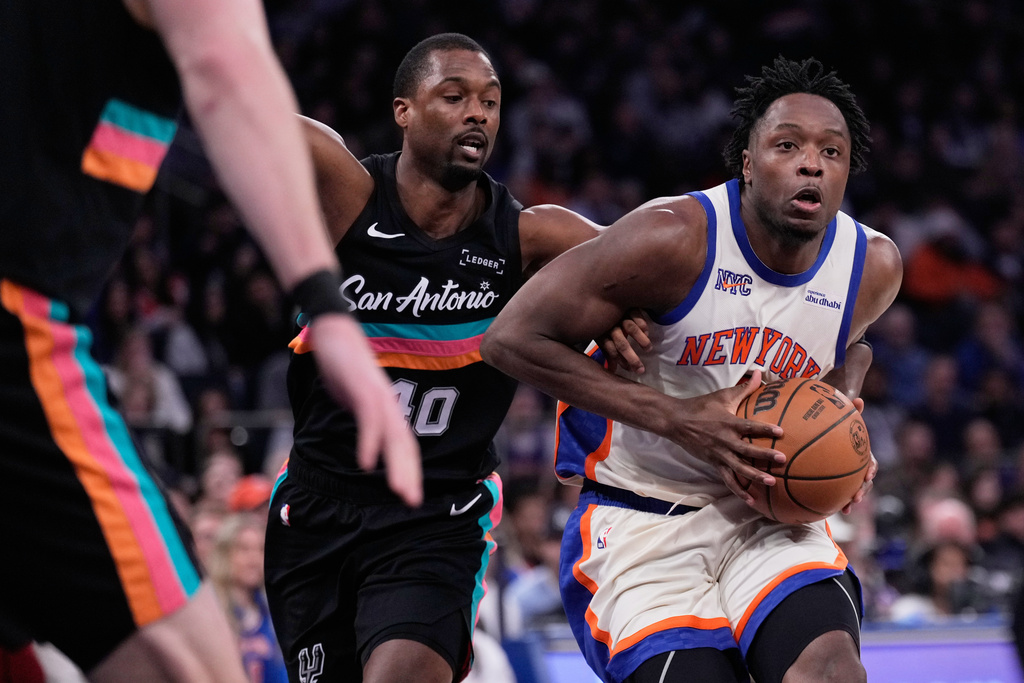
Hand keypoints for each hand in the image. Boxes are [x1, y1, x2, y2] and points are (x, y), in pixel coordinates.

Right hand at [308, 314, 421, 505]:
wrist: (334, 330)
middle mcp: (388, 404)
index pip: (404, 445)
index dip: (409, 471)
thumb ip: (361, 418)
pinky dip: (370, 442)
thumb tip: (364, 437)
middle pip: (405, 444)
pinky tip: (368, 464)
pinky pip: (370, 419)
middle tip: (413, 503)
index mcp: (387, 409)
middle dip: (410, 475)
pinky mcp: (362, 387)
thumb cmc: (344, 366)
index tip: (411, 497)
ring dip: (398, 465)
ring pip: (393, 435)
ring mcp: (377, 395)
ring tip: (400, 492)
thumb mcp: (353, 398)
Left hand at [598, 308, 651, 373]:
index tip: (630, 370)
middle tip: (641, 369)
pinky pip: (637, 316)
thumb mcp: (601, 336)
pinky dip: (643, 325)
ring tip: (648, 349)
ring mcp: (619, 315)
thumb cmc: (603, 322)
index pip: (611, 350)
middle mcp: (610, 325)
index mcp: (601, 334)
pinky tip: (647, 333)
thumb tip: (612, 370)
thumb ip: (607, 352)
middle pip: (621, 343)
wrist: (600, 297)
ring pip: (630, 329)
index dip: (620, 361)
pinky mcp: (628, 306)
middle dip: (632, 358)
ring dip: (641, 341)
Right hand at [671, 370, 785, 505]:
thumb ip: (745, 388)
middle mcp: (725, 440)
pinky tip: (751, 500)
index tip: (780, 432)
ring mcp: (719, 454)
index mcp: (728, 423)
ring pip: (738, 468)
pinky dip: (739, 490)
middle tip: (782, 460)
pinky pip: (728, 479)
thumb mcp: (722, 395)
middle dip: (764, 456)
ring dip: (755, 476)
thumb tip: (760, 373)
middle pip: (747, 450)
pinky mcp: (714, 463)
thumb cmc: (702, 406)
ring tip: (771, 483)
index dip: (764, 429)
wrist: (676, 421)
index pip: (749, 426)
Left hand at [842, 397, 874, 513]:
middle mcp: (858, 468)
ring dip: (853, 499)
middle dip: (863, 490)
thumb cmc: (837, 431)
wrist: (826, 445)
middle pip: (865, 481)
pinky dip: (840, 503)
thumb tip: (859, 399)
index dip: (871, 469)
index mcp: (861, 455)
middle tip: (856, 496)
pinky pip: (842, 495)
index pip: (871, 463)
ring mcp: (850, 478)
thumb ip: (850, 412)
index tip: (867, 473)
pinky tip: (836, 510)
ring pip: (856, 491)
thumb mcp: (843, 421)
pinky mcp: (840, 485)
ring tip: (847, 506)